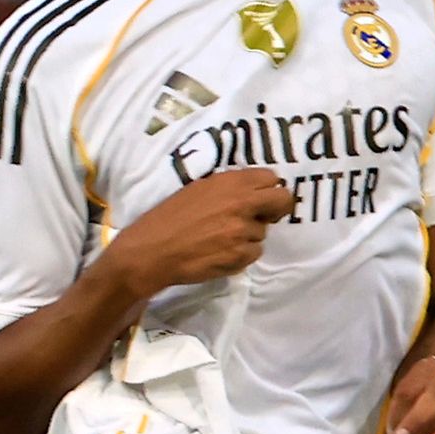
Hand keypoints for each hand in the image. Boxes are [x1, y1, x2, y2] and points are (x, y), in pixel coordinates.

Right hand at [101, 167, 291, 297]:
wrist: (151, 250)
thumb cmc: (168, 218)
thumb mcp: (198, 190)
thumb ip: (228, 189)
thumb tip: (254, 192)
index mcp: (229, 183)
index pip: (271, 179)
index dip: (269, 190)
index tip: (261, 198)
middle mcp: (241, 203)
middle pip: (282, 201)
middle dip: (276, 209)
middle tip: (261, 216)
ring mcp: (243, 230)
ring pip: (263, 232)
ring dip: (248, 236)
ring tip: (220, 238)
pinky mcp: (241, 254)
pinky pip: (254, 253)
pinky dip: (241, 254)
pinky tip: (220, 252)